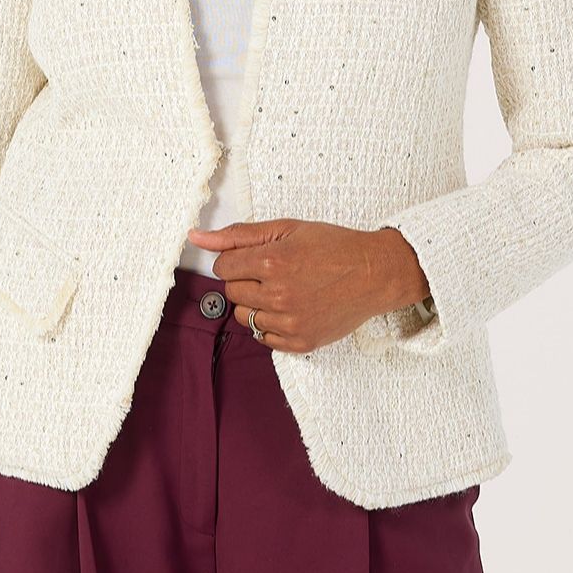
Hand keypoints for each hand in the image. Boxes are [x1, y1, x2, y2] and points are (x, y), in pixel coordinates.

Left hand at [185, 218, 427, 352]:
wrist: (375, 273)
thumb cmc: (334, 247)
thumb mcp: (287, 228)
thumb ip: (238, 234)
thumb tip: (197, 237)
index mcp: (272, 262)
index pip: (222, 267)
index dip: (238, 259)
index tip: (257, 258)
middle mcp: (278, 295)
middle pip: (231, 292)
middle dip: (246, 280)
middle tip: (275, 272)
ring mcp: (290, 322)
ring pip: (244, 317)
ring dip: (256, 304)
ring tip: (284, 290)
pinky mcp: (300, 343)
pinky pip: (263, 338)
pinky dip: (271, 324)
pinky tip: (292, 308)